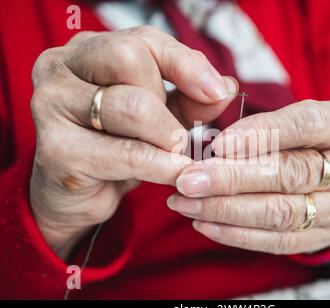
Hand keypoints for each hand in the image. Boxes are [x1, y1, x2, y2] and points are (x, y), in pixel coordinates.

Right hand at [30, 26, 236, 258]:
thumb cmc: (116, 145)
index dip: (185, 63)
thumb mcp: (158, 116)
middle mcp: (60, 68)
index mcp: (86, 51)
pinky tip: (175, 174)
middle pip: (130, 59)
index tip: (216, 90)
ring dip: (169, 136)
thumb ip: (190, 99)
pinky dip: (161, 166)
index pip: (143, 39)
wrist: (75, 194)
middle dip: (168, 101)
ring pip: (132, 106)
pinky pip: (127, 153)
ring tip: (179, 155)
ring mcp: (50, 105)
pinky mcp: (56, 149)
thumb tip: (226, 86)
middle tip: (179, 134)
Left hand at [168, 100, 329, 253]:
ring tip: (187, 202)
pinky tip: (206, 223)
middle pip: (292, 175)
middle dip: (234, 179)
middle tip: (189, 179)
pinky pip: (280, 241)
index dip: (263, 134)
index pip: (308, 125)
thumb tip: (218, 147)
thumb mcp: (299, 114)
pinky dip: (239, 234)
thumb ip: (264, 123)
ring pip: (282, 213)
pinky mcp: (326, 235)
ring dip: (228, 210)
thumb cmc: (313, 135)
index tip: (219, 144)